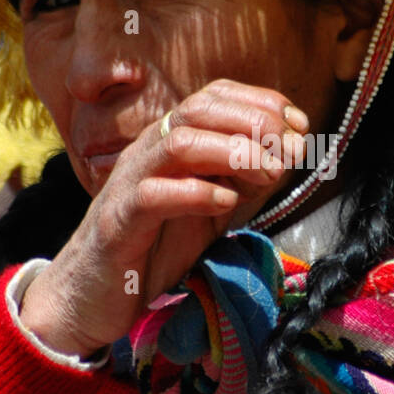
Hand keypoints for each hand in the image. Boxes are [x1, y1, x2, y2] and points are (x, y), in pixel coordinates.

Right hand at [18, 79, 308, 355]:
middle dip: (253, 122)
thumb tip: (288, 152)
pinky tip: (226, 203)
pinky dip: (196, 193)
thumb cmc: (153, 247)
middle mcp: (147, 151)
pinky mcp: (118, 221)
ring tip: (267, 174)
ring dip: (233, 152)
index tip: (300, 125)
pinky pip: (153, 194)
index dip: (260, 102)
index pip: (212, 97)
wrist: (92, 295)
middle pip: (198, 110)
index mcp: (168, 142)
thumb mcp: (211, 207)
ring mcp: (129, 182)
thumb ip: (243, 179)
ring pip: (178, 143)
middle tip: (289, 150)